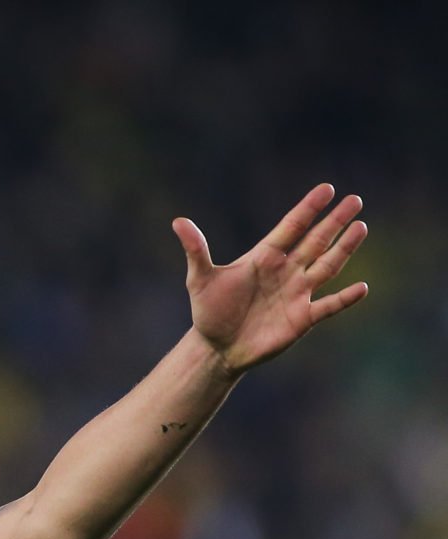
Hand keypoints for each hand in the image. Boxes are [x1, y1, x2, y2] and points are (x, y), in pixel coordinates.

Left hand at [173, 184, 367, 375]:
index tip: (327, 189)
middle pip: (315, 241)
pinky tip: (363, 288)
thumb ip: (196, 250)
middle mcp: (285, 271)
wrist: (216, 347)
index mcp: (264, 257)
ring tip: (361, 227)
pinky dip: (345, 298)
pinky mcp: (302, 318)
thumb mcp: (200, 279)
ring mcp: (297, 293)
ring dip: (344, 249)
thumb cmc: (209, 311)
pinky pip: (329, 306)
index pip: (291, 227)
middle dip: (335, 222)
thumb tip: (178, 221)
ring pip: (327, 266)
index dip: (309, 209)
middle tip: (355, 199)